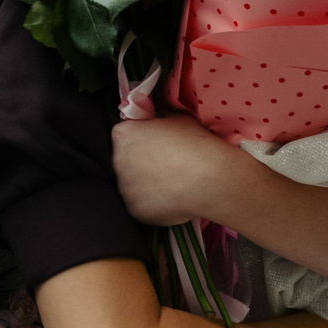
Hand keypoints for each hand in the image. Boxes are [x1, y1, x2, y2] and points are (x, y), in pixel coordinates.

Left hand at [110, 114, 244, 226]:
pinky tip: (171, 197)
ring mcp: (124, 188)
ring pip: (131, 183)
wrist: (209, 180)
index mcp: (123, 135)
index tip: (156, 142)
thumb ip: (160, 117)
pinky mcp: (134, 209)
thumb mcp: (177, 117)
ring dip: (145, 182)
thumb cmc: (194, 144)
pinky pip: (141, 203)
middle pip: (124, 159)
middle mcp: (117, 161)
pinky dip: (152, 201)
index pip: (125, 133)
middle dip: (139, 160)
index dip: (141, 137)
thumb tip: (159, 119)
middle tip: (164, 162)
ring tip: (170, 182)